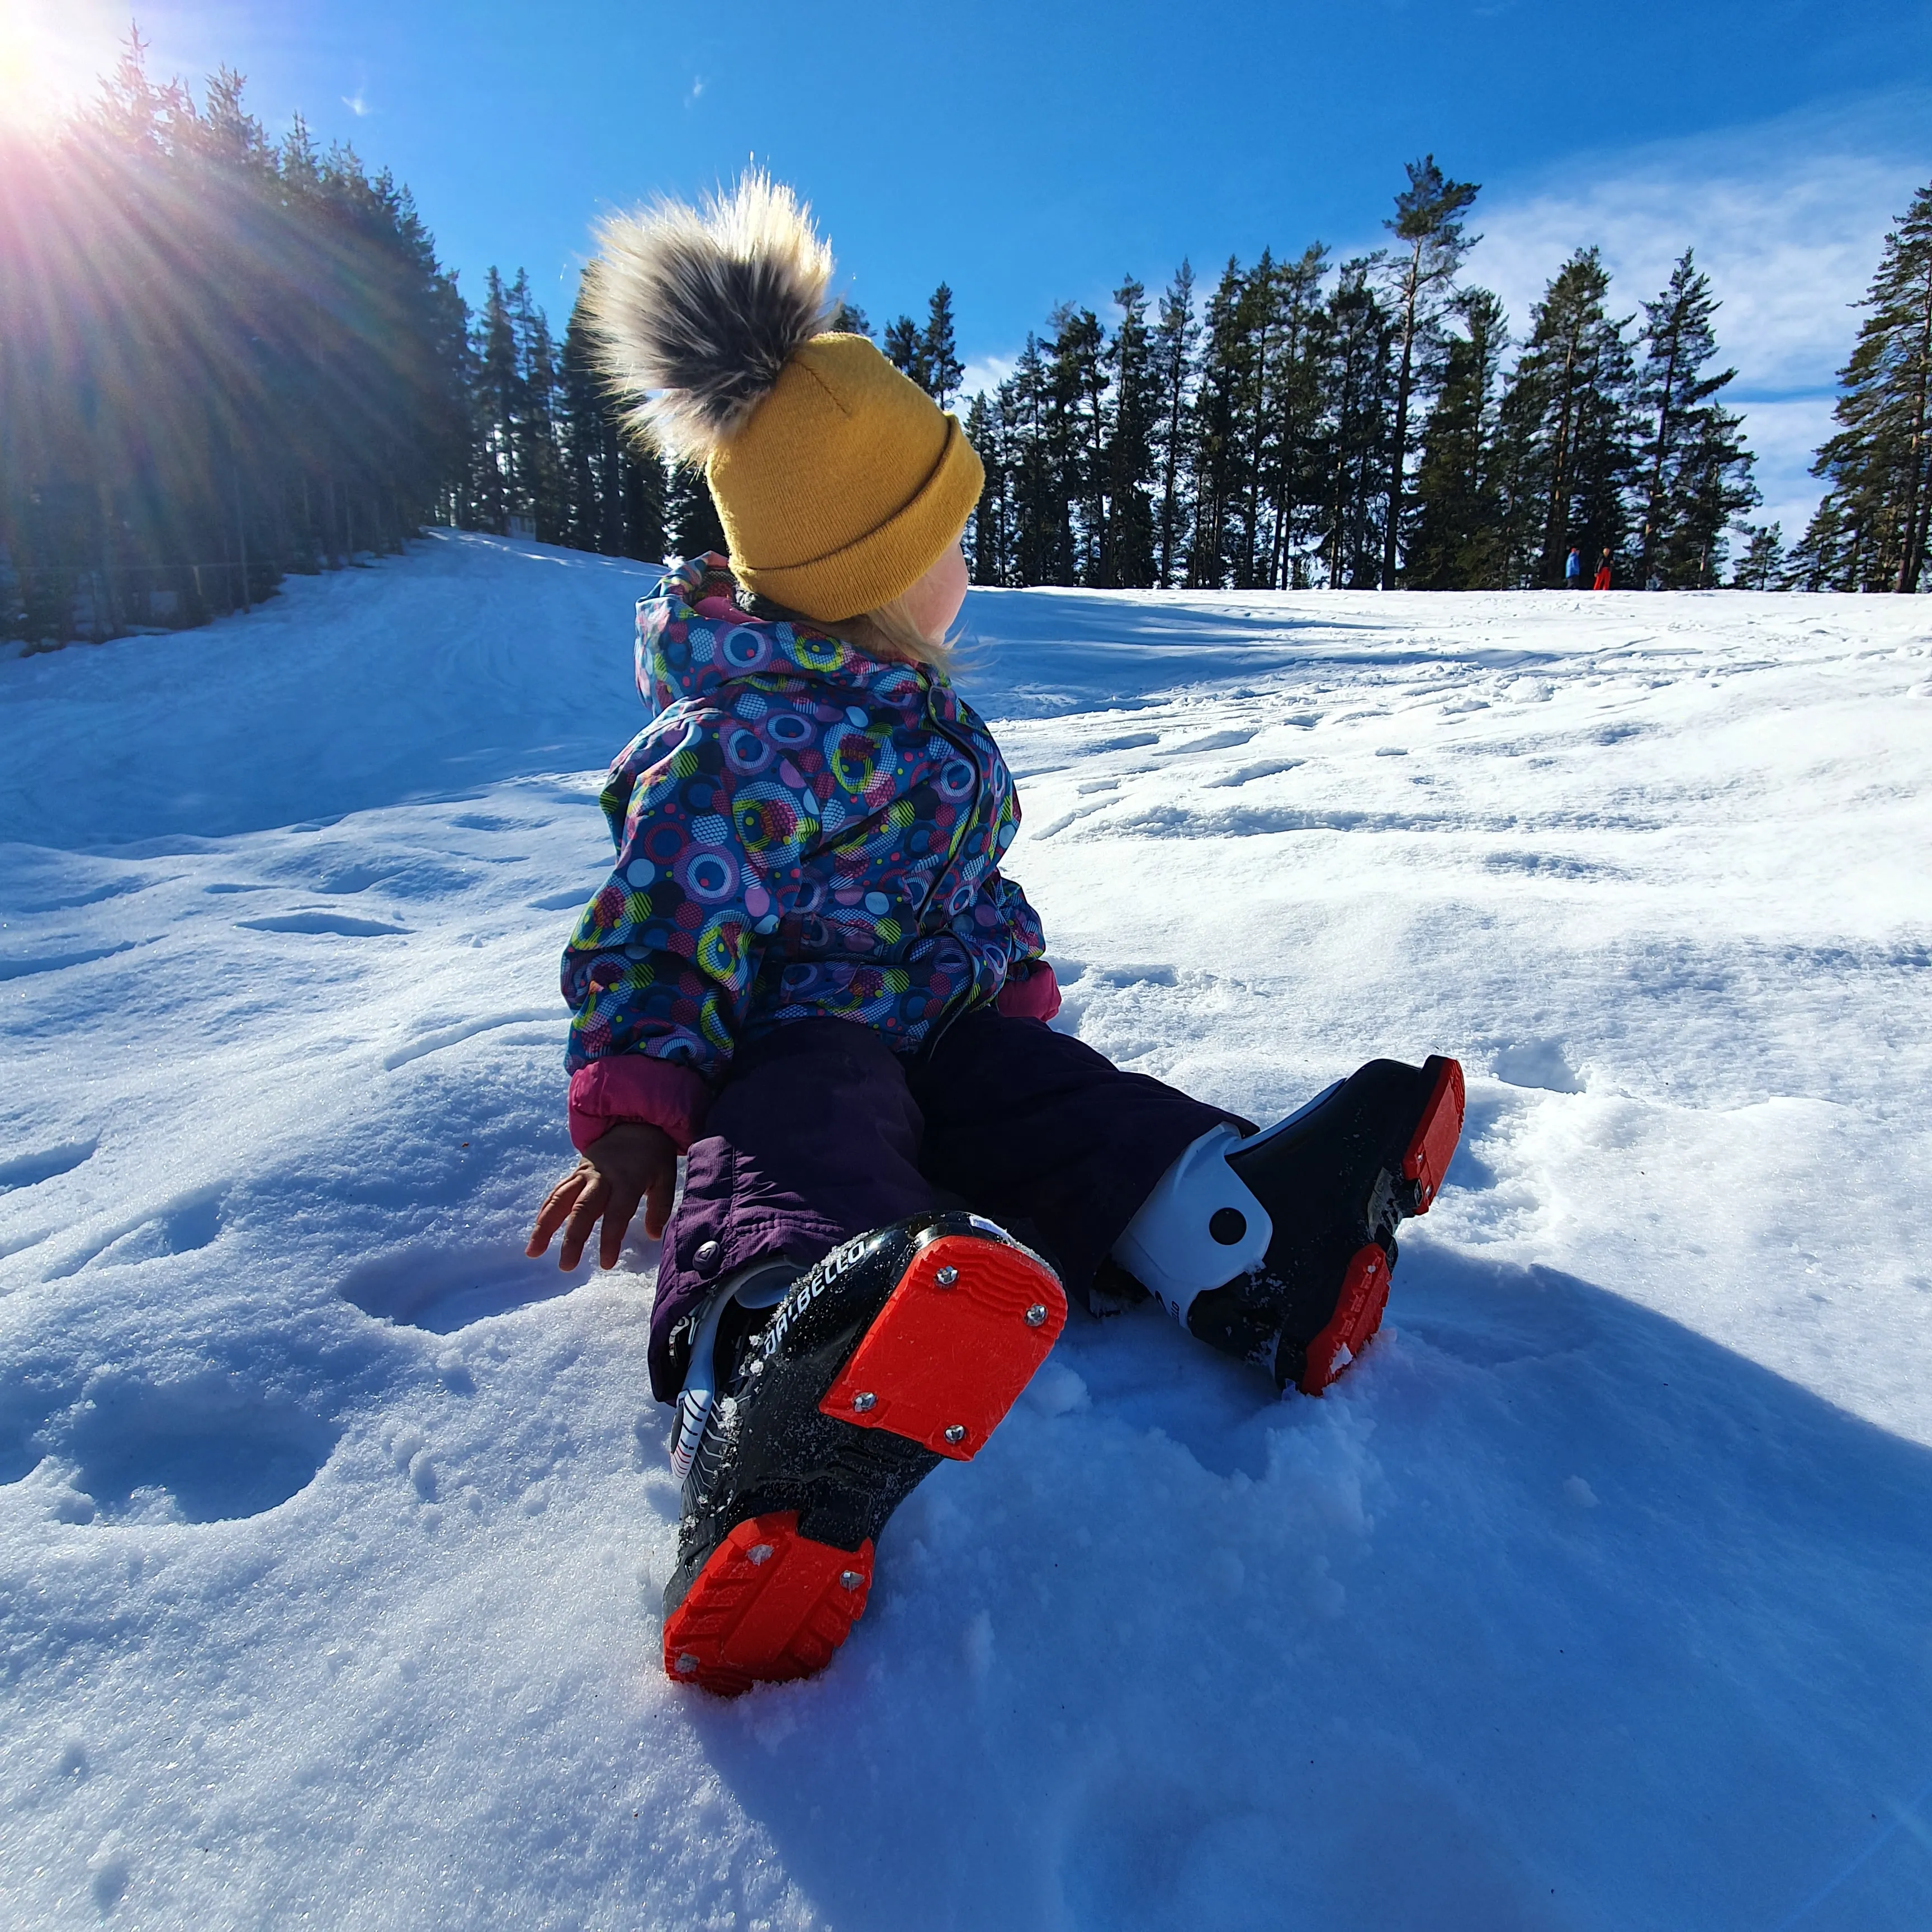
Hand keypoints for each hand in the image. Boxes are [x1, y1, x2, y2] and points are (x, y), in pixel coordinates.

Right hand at [526, 1122, 677, 1270]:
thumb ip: (660, 1206)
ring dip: (545, 1226)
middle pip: (583, 1209)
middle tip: (566, 1266)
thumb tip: (654, 1235)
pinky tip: (536, 1230)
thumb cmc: (653, 1155)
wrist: (635, 1120)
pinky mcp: (575, 1172)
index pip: (617, 1214)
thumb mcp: (666, 1176)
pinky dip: (545, 1210)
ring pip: (561, 1199)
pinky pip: (557, 1191)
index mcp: (627, 1180)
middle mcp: (601, 1177)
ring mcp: (584, 1174)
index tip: (605, 1264)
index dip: (610, 1239)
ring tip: (533, 1252)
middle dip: (572, 1238)